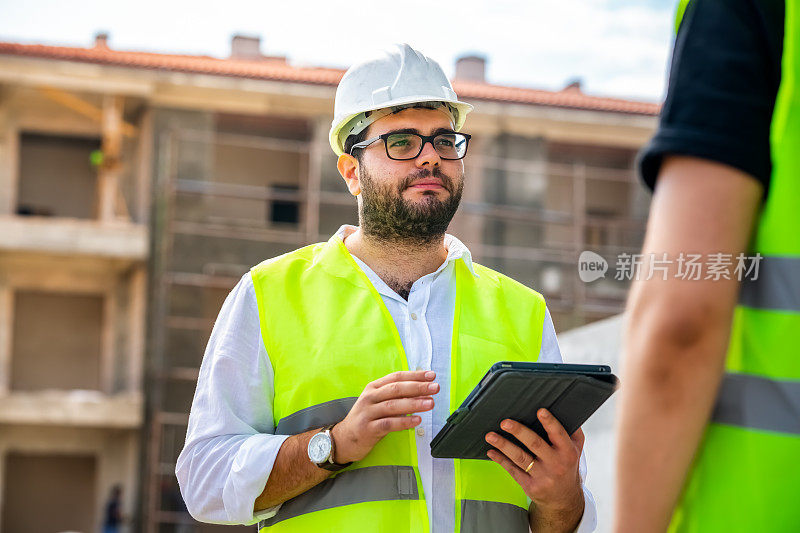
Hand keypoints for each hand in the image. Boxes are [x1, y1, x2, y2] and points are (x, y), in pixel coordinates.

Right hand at [332, 370, 437, 462]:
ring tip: (430, 403)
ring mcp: (368, 413)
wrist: (343, 439)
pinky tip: (417, 420)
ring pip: (393, 405)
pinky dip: (404, 422)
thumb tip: (422, 390)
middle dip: (418, 387)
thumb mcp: (377, 402)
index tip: (431, 376)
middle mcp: (370, 397)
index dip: (414, 375)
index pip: (396, 377)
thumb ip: (395, 396)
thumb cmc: (366, 418)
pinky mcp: (368, 429)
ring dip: (414, 403)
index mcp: (373, 387)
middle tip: (435, 388)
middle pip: (396, 389)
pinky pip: (389, 424)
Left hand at [485, 409, 584, 527]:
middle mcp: (555, 464)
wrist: (564, 498)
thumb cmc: (567, 467)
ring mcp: (542, 476)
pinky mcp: (530, 486)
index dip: (549, 422)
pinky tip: (492, 451)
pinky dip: (501, 460)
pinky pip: (513, 470)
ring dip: (504, 445)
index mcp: (567, 452)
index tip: (540, 411)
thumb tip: (564, 409)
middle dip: (519, 432)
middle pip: (535, 444)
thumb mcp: (576, 449)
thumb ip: (571, 431)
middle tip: (505, 422)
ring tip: (490, 436)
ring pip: (520, 458)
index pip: (558, 434)